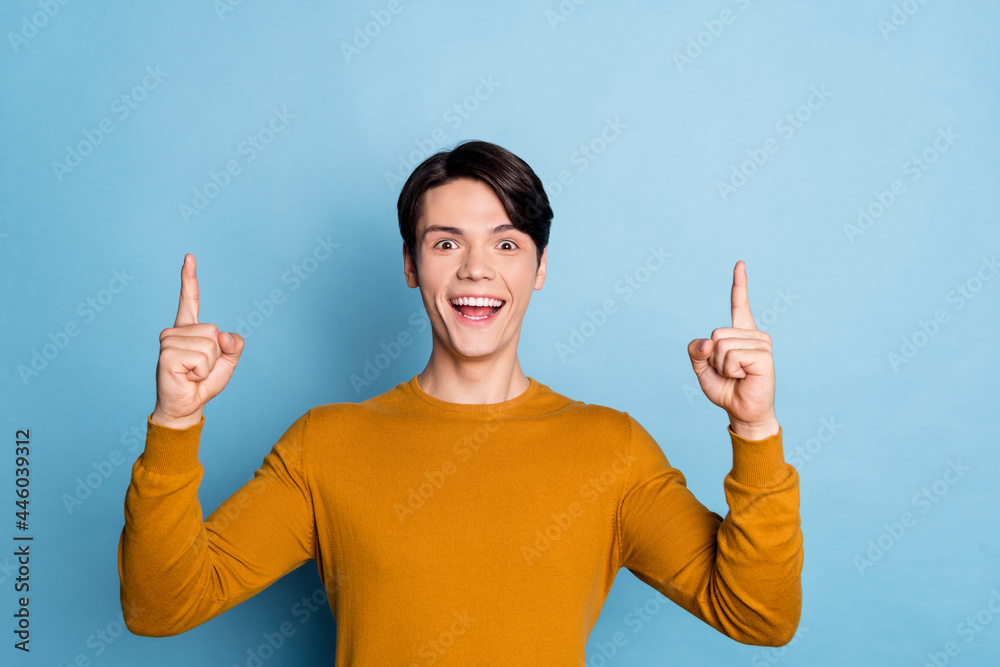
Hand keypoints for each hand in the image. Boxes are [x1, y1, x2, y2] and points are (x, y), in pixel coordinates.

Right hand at [150, 254, 244, 428]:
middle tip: (199, 368)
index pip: (189, 300)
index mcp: (189, 329)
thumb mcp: (228, 361)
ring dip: (208, 365)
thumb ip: (234, 345)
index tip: (189, 257)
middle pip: (213, 330)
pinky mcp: (167, 355)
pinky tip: (187, 376)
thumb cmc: (204, 383)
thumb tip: (222, 335)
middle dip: (216, 354)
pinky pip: (201, 357)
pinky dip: (201, 371)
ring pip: (209, 345)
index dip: (189, 279)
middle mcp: (175, 331)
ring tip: (193, 373)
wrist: (188, 406)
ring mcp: (168, 342)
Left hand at [687, 261, 777, 438]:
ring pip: (722, 345)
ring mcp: (761, 343)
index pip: (740, 304)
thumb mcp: (702, 368)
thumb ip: (696, 351)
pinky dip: (730, 370)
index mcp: (740, 333)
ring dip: (722, 366)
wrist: (741, 411)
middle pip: (715, 333)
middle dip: (712, 357)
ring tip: (737, 375)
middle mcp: (753, 334)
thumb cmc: (725, 389)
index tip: (740, 264)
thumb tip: (707, 341)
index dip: (739, 284)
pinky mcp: (764, 355)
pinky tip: (744, 376)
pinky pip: (732, 355)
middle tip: (728, 372)